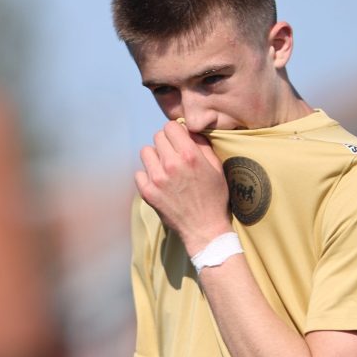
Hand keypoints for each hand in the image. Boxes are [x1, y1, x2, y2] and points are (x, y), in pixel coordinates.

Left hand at [135, 119, 231, 252]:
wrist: (205, 230)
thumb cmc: (214, 199)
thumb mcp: (217, 169)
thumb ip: (203, 146)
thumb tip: (190, 132)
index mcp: (189, 155)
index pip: (170, 126)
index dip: (175, 132)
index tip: (179, 140)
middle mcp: (171, 164)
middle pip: (157, 137)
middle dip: (166, 143)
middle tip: (173, 155)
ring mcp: (157, 179)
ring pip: (146, 152)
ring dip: (155, 157)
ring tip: (164, 168)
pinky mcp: (148, 192)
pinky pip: (139, 173)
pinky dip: (147, 176)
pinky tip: (158, 183)